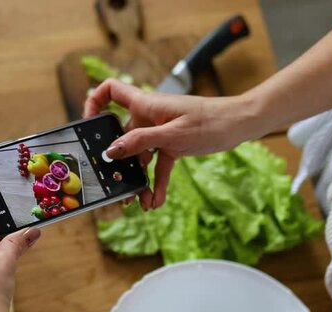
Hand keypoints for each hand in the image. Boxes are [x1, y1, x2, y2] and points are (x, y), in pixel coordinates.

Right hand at [84, 79, 255, 209]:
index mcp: (145, 105)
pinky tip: (156, 201)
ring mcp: (159, 132)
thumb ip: (140, 142)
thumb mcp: (172, 135)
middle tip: (114, 182)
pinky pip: (157, 165)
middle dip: (117, 161)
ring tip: (138, 201)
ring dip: (138, 179)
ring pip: (139, 157)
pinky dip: (156, 182)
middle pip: (121, 136)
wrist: (241, 125)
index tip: (90, 125)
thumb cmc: (210, 121)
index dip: (95, 102)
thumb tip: (111, 151)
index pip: (110, 91)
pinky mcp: (172, 145)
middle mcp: (148, 117)